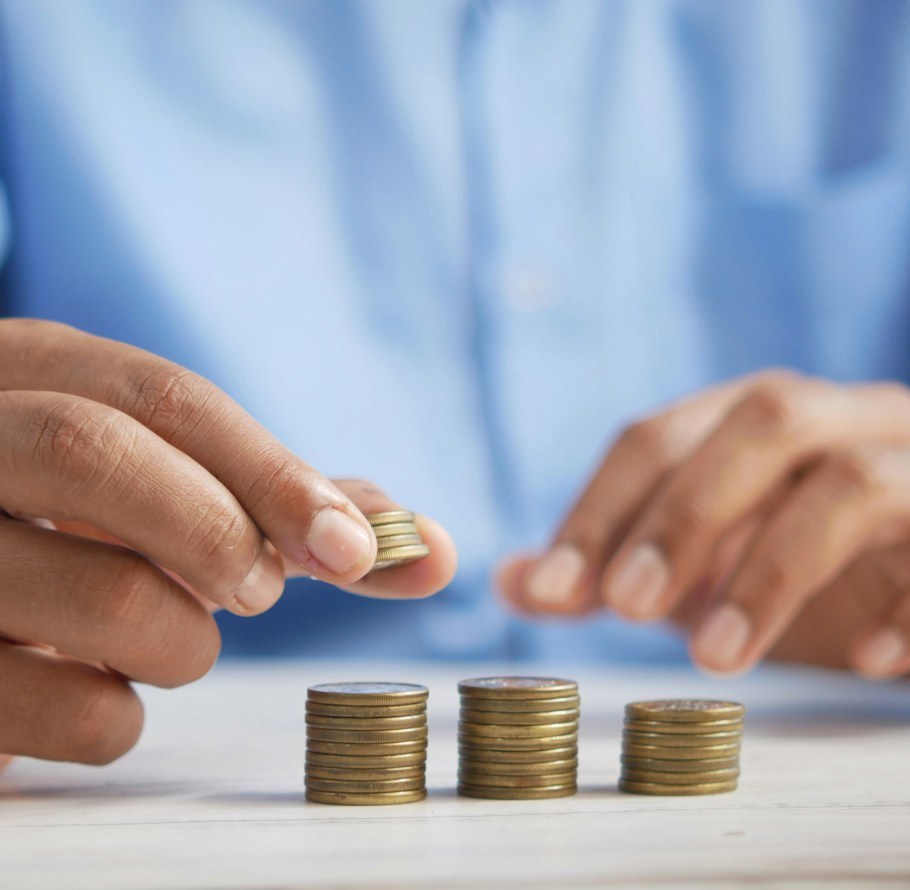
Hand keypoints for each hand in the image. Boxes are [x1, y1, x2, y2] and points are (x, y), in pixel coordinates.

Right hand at [0, 319, 455, 767]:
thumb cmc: (87, 525)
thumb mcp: (168, 483)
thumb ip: (290, 506)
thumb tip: (433, 549)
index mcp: (33, 373)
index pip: (166, 397)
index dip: (274, 473)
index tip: (354, 549)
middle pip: (97, 451)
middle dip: (216, 530)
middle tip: (257, 591)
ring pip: (98, 591)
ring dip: (182, 640)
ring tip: (173, 638)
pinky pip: (58, 709)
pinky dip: (116, 719)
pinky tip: (102, 689)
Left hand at [499, 370, 909, 678]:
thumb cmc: (799, 564)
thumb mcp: (699, 568)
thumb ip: (613, 566)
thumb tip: (512, 581)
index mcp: (755, 418)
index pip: (659, 437)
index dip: (599, 508)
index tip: (551, 591)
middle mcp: (841, 418)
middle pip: (763, 422)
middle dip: (685, 514)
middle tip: (623, 606)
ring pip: (852, 483)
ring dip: (772, 571)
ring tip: (713, 658)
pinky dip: (907, 605)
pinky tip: (865, 662)